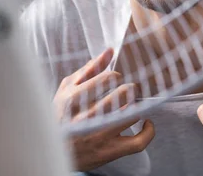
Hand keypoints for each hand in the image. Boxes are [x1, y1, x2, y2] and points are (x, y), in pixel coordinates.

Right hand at [53, 48, 154, 170]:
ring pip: (132, 114)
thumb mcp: (68, 89)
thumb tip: (110, 50)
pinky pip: (138, 142)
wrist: (53, 150)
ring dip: (137, 106)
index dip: (118, 76)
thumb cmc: (61, 115)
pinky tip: (147, 123)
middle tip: (129, 90)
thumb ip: (90, 69)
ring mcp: (99, 136)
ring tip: (133, 104)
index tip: (117, 80)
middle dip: (130, 89)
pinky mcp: (109, 151)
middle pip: (123, 94)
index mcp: (75, 99)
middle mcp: (87, 118)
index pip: (108, 78)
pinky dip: (149, 131)